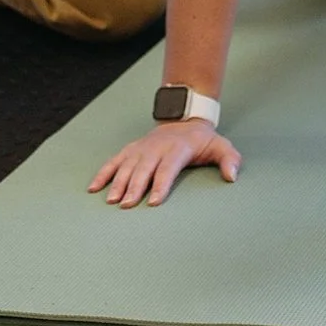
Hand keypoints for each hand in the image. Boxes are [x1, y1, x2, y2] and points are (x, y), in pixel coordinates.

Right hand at [88, 118, 240, 207]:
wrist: (184, 119)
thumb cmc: (202, 141)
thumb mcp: (221, 146)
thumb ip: (229, 159)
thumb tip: (232, 176)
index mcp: (178, 148)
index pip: (168, 167)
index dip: (161, 184)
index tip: (154, 201)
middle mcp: (156, 147)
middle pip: (144, 168)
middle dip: (135, 187)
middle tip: (127, 205)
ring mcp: (141, 148)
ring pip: (127, 165)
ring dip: (118, 183)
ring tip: (111, 201)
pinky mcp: (131, 150)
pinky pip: (114, 161)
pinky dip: (103, 173)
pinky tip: (94, 188)